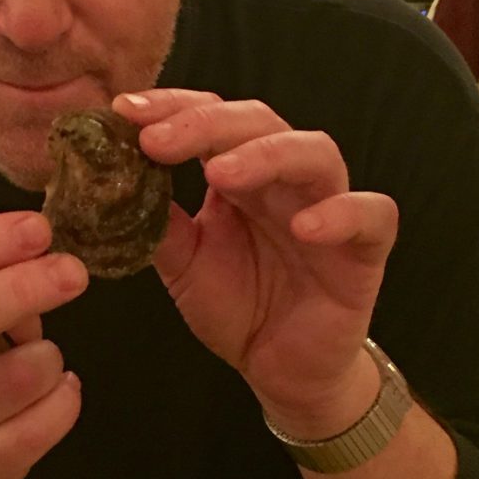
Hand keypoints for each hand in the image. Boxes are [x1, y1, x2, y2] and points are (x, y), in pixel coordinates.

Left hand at [116, 90, 397, 431]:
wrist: (281, 372)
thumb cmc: (239, 306)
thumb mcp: (182, 263)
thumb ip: (154, 222)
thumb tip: (106, 182)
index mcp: (240, 174)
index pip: (211, 117)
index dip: (171, 107)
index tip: (124, 110)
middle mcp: (285, 180)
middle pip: (259, 121)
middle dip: (205, 123)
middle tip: (155, 138)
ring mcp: (329, 207)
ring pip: (315, 153)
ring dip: (266, 155)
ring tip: (219, 173)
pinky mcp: (364, 249)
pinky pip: (372, 215)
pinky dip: (342, 213)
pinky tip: (305, 226)